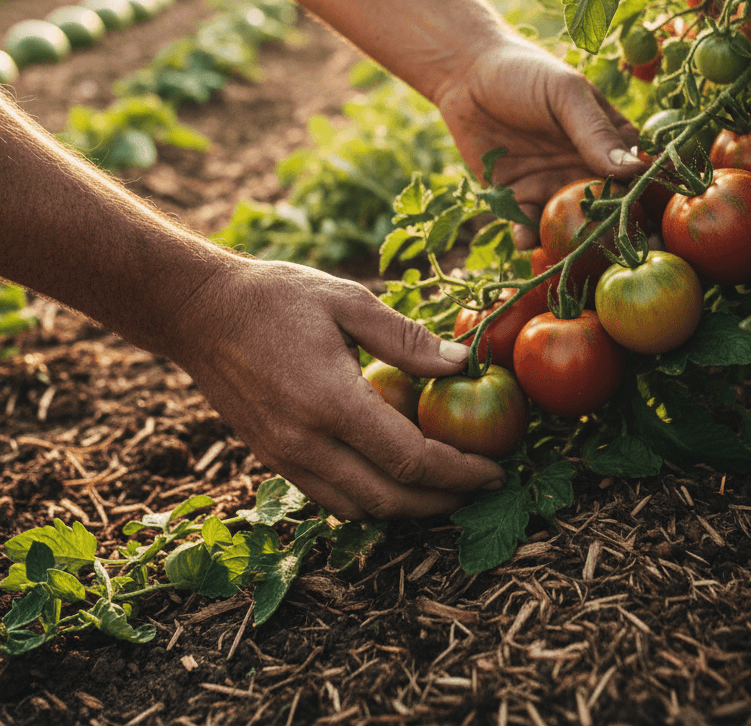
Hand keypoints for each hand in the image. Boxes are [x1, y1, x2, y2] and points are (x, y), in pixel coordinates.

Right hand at [169, 257, 506, 519]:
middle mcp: (305, 441)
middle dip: (443, 501)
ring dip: (408, 508)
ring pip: (358, 509)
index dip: (460, 472)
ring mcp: (284, 457)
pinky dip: (369, 501)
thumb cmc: (276, 297)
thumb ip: (406, 338)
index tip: (495, 470)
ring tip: (446, 487)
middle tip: (481, 486)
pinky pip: (329, 498)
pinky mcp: (272, 458)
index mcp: (330, 401)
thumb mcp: (347, 300)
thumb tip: (461, 365)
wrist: (198, 312)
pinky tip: (393, 479)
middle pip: (389, 499)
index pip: (410, 459)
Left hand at [434, 38, 644, 247]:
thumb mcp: (566, 95)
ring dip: (572, 243)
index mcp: (610, 140)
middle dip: (611, 233)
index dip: (644, 200)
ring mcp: (553, 185)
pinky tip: (525, 242)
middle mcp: (586, 168)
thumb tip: (634, 171)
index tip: (653, 226)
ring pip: (570, 224)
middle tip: (618, 256)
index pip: (635, 175)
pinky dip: (528, 237)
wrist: (466, 75)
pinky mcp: (519, 197)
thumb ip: (596, 132)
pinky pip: (527, 225)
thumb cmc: (526, 74)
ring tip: (570, 255)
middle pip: (606, 209)